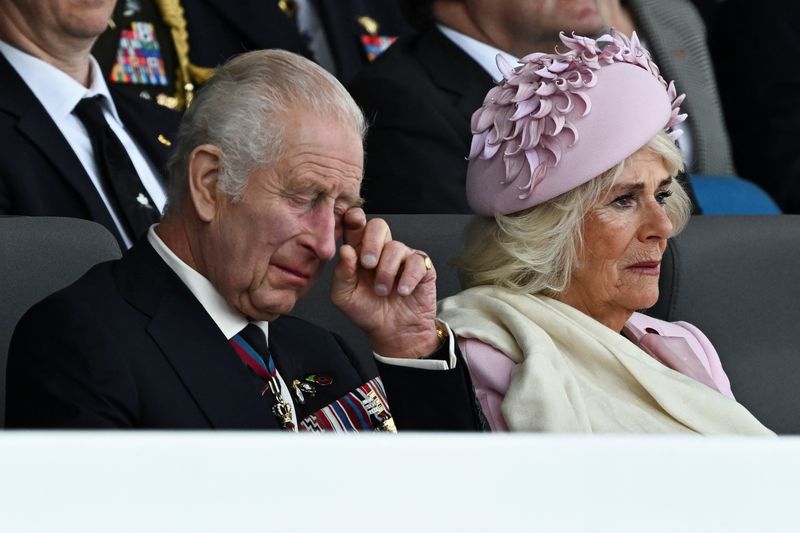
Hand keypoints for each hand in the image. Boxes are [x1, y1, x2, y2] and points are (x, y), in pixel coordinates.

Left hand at [331, 208, 439, 357]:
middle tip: (367, 264)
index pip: (356, 225)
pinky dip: (408, 278)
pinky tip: (402, 291)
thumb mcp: (345, 296)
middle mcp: (381, 250)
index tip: (353, 221)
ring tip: (383, 291)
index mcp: (359, 252)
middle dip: (372, 243)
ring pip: (396, 247)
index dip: (354, 218)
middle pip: (379, 226)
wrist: (393, 333)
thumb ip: (341, 273)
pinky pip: (417, 261)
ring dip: (387, 271)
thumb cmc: (368, 312)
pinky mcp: (422, 267)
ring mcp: (402, 258)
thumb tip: (346, 250)